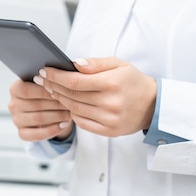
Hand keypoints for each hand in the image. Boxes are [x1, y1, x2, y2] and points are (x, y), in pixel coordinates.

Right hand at [8, 79, 72, 141]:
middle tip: (72, 102)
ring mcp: (16, 120)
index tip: (61, 90)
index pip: (26, 90)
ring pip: (38, 119)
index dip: (44, 91)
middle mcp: (13, 105)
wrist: (45, 108)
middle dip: (56, 104)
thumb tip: (61, 75)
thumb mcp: (45, 82)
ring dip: (57, 116)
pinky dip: (53, 130)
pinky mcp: (22, 133)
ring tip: (70, 113)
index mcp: (15, 89)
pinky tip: (64, 124)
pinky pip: (37, 135)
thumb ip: (49, 78)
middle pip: (35, 105)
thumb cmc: (46, 92)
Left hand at [36, 57, 155, 137]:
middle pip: (71, 95)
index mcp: (112, 83)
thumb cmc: (133, 81)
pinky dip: (72, 113)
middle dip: (53, 86)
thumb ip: (95, 63)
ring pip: (73, 109)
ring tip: (52, 90)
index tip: (44, 71)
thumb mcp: (118, 64)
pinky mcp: (109, 131)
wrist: (153, 105)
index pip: (74, 81)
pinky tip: (68, 104)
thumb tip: (73, 64)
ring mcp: (109, 119)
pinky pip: (81, 122)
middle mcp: (110, 103)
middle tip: (42, 80)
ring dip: (59, 99)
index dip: (56, 76)